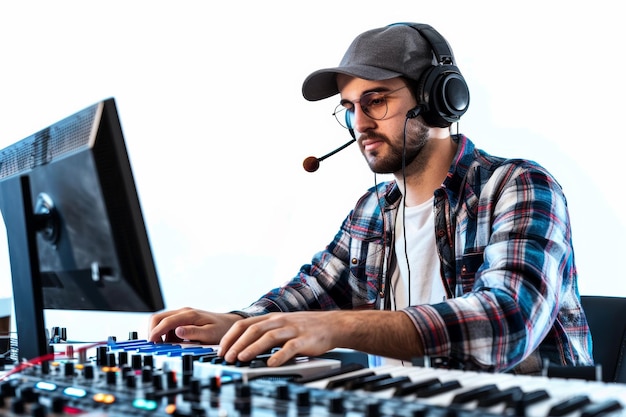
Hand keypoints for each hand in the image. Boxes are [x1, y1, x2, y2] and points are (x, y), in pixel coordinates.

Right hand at [148, 307, 241, 343]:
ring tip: (164, 346)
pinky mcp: (182, 320)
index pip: (166, 321)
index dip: (156, 332)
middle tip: (154, 345)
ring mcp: (182, 315)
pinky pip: (167, 325)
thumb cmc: (221, 329)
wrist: (229, 324)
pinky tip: (172, 343)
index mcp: (189, 315)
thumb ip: (193, 332)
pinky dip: (165, 334)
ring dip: (158, 333)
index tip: (152, 343)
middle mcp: (183, 312)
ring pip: (161, 321)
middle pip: (158, 317)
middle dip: (152, 331)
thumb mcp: (210, 334)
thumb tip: (178, 331)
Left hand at [219, 311, 342, 366]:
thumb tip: (243, 346)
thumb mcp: (282, 324)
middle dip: (237, 344)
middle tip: (227, 357)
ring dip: (253, 348)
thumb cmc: (305, 327)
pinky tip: (271, 364)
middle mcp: (280, 321)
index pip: (244, 324)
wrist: (332, 324)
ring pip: (268, 337)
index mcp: (272, 318)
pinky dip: (279, 356)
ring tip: (242, 358)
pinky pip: (290, 348)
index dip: (231, 337)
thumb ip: (265, 332)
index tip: (221, 349)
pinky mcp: (304, 340)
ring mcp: (292, 329)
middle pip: (253, 330)